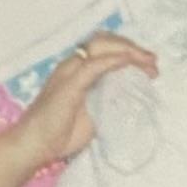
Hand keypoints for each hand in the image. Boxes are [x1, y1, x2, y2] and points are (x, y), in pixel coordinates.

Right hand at [14, 34, 156, 166]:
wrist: (33, 144)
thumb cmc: (59, 134)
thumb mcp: (92, 115)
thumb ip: (107, 103)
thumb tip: (131, 100)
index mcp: (76, 70)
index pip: (104, 49)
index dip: (128, 51)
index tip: (149, 64)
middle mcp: (72, 65)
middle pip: (105, 42)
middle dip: (132, 47)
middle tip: (153, 61)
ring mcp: (69, 71)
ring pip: (102, 47)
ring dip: (128, 51)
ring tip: (148, 62)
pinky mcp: (69, 83)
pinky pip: (95, 65)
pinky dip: (114, 60)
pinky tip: (129, 62)